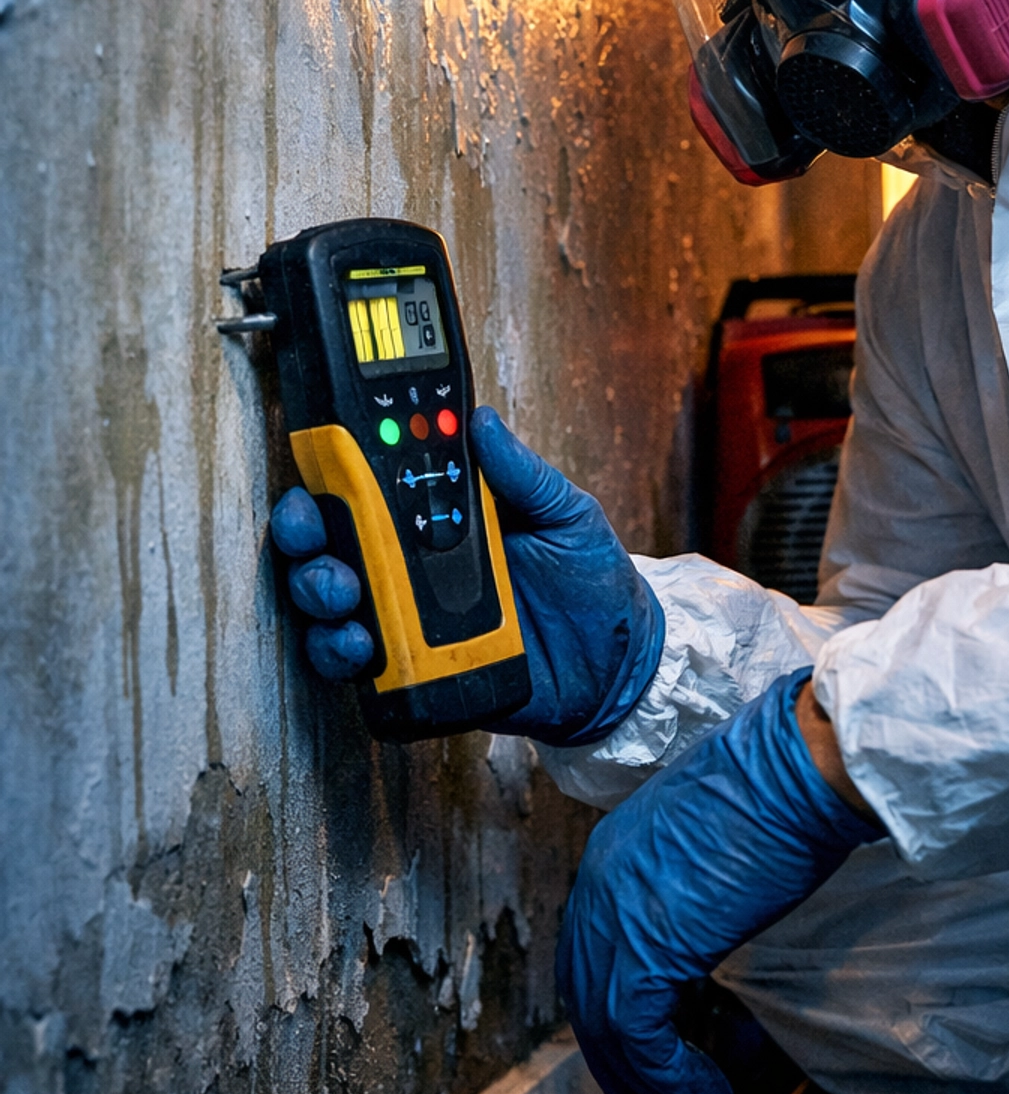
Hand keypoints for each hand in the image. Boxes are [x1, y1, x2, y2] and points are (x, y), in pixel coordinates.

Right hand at [267, 408, 663, 742]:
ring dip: (318, 593)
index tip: (324, 464)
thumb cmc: (595, 587)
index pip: (373, 488)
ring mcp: (410, 619)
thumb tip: (482, 423)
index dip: (335, 473)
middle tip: (315, 537)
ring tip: (345, 597)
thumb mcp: (568, 517)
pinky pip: (356, 663)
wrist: (617, 671)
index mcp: (445, 520)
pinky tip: (361, 646)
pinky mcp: (414, 670)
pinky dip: (340, 652)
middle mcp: (416, 567)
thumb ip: (524, 474)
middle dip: (306, 535)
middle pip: (333, 543)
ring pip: (330, 602)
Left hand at [556, 671, 883, 1093]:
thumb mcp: (715, 837)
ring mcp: (619, 917)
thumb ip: (693, 882)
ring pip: (609, 1023)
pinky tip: (707, 1093)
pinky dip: (671, 1078)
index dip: (605, 997)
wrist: (796, 771)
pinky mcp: (651, 951)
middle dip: (611, 1049)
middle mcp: (600, 882)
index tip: (631, 1038)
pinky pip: (641, 1037)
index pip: (588, 942)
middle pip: (585, 987)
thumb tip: (708, 921)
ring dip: (651, 1077)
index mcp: (612, 851)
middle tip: (638, 1091)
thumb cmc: (778, 787)